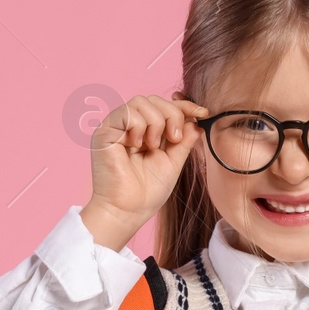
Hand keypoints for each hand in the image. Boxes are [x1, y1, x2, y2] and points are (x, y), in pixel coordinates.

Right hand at [83, 95, 209, 249]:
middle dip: (172, 115)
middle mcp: (129, 125)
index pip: (165, 106)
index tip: (204, 112)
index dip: (185, 105)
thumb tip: (197, 121)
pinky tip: (137, 146)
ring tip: (153, 146)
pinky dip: (138, 126)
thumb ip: (184, 141)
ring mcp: (116, 126)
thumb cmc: (148, 191)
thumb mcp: (173, 162)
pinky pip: (126, 112)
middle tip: (174, 139)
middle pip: (154, 99)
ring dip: (155, 122)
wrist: (128, 211)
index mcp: (145, 130)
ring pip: (141, 101)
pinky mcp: (104, 131)